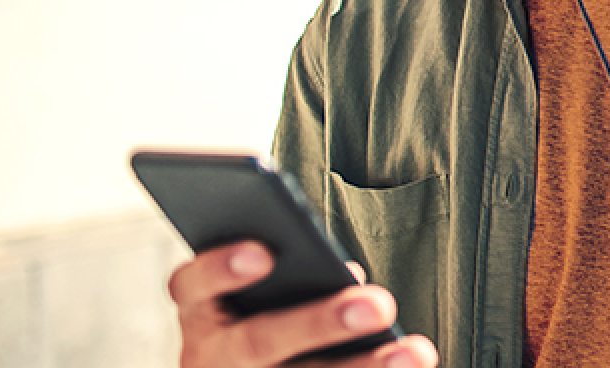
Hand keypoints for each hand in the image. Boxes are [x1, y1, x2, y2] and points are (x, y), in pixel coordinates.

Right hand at [169, 242, 437, 367]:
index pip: (194, 285)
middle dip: (320, 322)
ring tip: (415, 352)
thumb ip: (293, 276)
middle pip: (261, 340)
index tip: (264, 253)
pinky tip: (412, 363)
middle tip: (379, 304)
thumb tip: (349, 276)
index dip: (222, 269)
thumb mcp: (256, 295)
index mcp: (202, 311)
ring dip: (365, 367)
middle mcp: (210, 355)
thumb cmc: (261, 315)